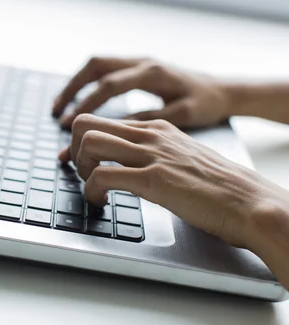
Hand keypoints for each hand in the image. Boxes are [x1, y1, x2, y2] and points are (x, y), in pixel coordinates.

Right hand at [53, 57, 231, 128]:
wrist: (224, 89)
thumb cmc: (207, 104)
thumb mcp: (182, 116)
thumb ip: (148, 121)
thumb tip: (113, 131)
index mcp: (152, 73)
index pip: (109, 85)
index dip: (85, 105)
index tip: (68, 124)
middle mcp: (142, 62)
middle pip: (96, 66)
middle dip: (72, 88)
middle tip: (56, 111)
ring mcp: (139, 61)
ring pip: (97, 65)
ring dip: (76, 84)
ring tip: (59, 106)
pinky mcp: (138, 67)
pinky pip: (105, 69)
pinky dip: (87, 83)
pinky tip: (79, 100)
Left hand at [59, 114, 288, 250]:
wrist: (251, 202)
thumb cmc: (217, 187)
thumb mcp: (180, 158)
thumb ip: (152, 155)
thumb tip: (123, 167)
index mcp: (156, 128)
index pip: (103, 121)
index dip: (82, 143)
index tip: (78, 162)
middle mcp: (150, 135)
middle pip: (86, 123)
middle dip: (73, 150)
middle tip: (83, 173)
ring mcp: (152, 155)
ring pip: (89, 142)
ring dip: (80, 167)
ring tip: (92, 188)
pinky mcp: (155, 179)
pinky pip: (102, 177)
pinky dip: (92, 191)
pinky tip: (103, 203)